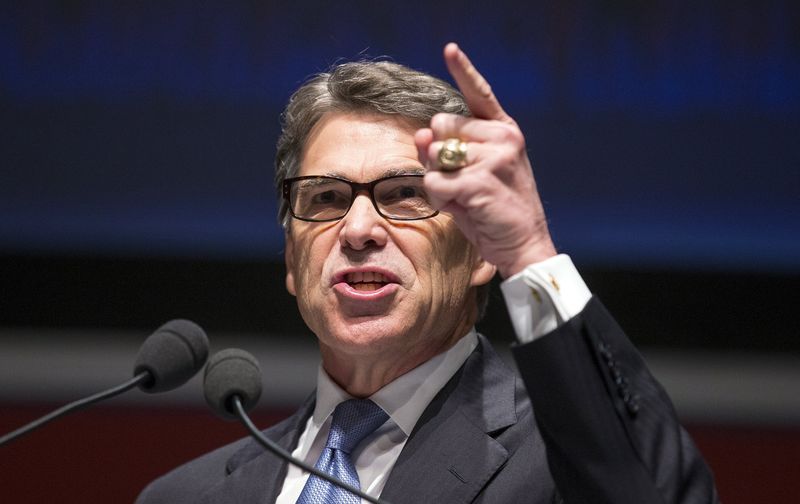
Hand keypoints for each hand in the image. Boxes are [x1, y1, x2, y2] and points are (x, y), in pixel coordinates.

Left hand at [415, 43, 556, 277]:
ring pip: (434, 156)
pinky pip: (434, 181)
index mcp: (504, 130)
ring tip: (467, 199)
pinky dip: (440, 198)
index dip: (463, 69)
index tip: (449, 49)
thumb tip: (421, 134)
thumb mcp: (472, 175)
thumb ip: (446, 152)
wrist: (524, 245)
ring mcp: (493, 157)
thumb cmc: (495, 209)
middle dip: (438, 155)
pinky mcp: (480, 181)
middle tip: (462, 182)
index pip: (479, 93)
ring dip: (440, 182)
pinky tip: (463, 208)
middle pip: (440, 126)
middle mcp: (502, 137)